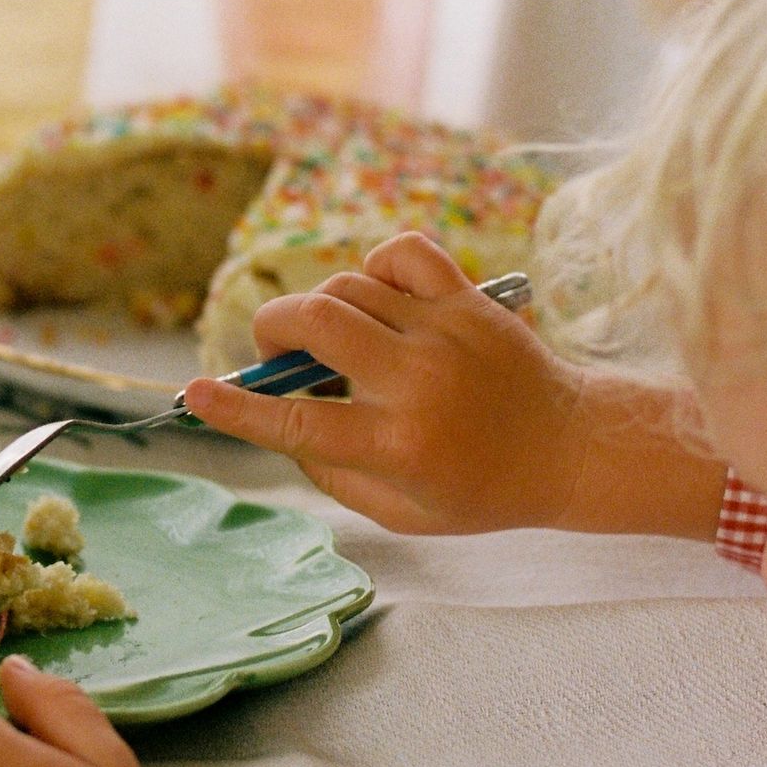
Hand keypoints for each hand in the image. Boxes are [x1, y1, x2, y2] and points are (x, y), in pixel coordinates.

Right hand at [183, 231, 588, 533]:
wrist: (571, 447)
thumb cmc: (482, 490)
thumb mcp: (401, 513)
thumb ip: (332, 475)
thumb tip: (280, 426)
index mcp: (398, 446)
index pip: (297, 422)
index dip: (236, 409)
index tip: (194, 394)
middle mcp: (417, 382)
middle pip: (314, 324)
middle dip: (271, 330)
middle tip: (276, 354)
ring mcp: (445, 332)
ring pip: (347, 287)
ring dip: (320, 309)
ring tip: (336, 341)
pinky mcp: (467, 299)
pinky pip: (401, 253)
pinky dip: (374, 266)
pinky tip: (379, 298)